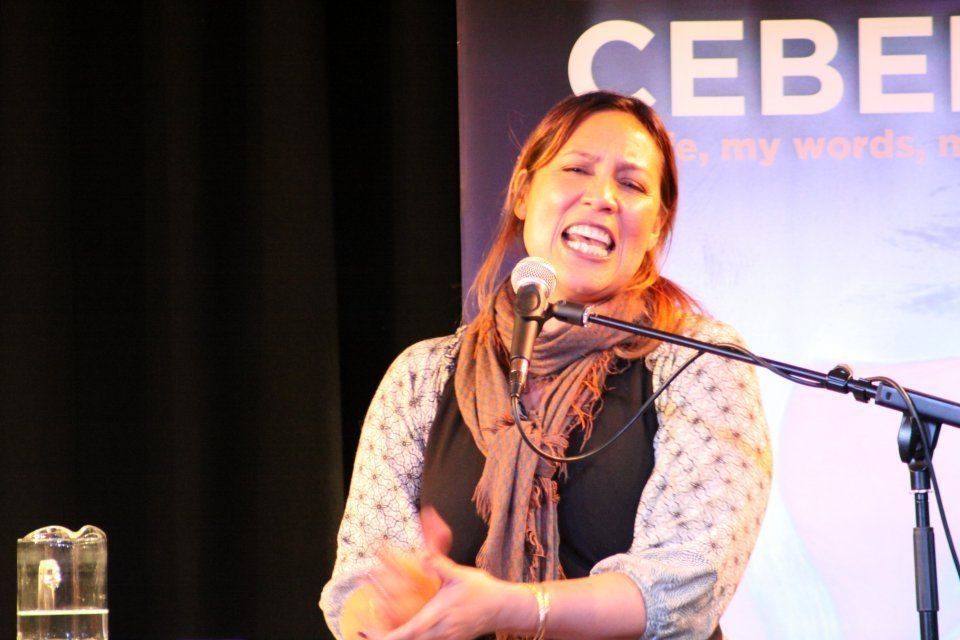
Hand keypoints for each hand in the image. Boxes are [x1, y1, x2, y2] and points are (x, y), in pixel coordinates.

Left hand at [364, 553, 519, 639]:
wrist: (502, 608)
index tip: (366, 631)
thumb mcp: (460, 574)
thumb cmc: (481, 591)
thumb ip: (439, 565)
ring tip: (373, 631)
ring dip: (394, 639)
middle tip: (362, 631)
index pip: (408, 631)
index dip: (386, 635)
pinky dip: (408, 639)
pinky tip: (397, 631)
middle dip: (383, 639)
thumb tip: (423, 556)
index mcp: (439, 616)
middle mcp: (440, 633)